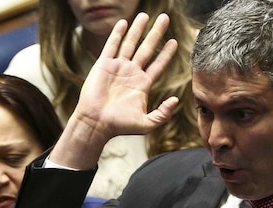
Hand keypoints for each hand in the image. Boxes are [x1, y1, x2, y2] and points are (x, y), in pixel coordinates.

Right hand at [50, 12, 178, 168]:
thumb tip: (176, 100)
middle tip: (165, 18)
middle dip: (156, 33)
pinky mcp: (104, 65)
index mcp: (142, 85)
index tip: (174, 41)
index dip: (166, 53)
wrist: (96, 123)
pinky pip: (112, 46)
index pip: (158, 65)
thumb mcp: (146, 124)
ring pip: (130, 43)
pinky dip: (118, 34)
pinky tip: (124, 23)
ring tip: (145, 15)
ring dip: (138, 29)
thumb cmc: (119, 126)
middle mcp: (131, 73)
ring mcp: (117, 68)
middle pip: (147, 48)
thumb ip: (162, 114)